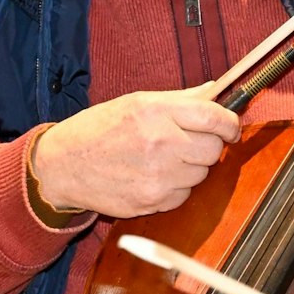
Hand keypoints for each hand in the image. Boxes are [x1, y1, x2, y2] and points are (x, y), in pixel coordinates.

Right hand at [28, 86, 239, 217]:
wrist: (62, 166)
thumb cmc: (98, 130)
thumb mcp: (136, 103)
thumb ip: (179, 99)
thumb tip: (215, 91)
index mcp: (155, 111)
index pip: (213, 117)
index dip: (229, 123)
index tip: (230, 127)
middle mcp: (159, 142)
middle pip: (212, 149)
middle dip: (208, 145)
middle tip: (189, 142)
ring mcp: (156, 176)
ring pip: (200, 175)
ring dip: (190, 168)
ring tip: (163, 159)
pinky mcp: (151, 202)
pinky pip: (183, 196)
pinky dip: (176, 188)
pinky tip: (153, 177)